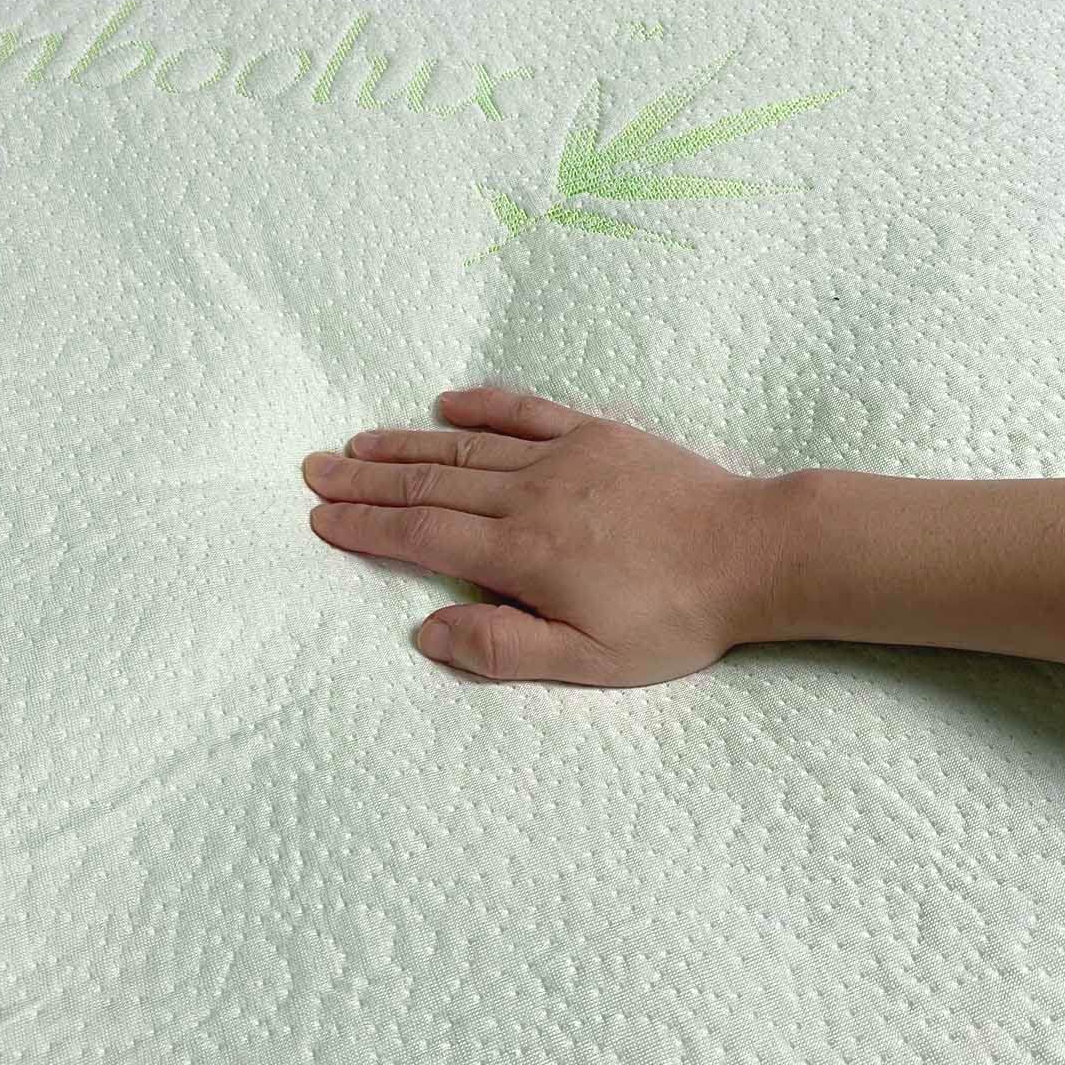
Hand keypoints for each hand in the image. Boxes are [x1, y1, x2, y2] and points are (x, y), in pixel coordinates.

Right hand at [302, 387, 795, 684]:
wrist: (752, 552)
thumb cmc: (673, 618)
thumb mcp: (590, 661)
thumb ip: (503, 647)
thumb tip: (425, 632)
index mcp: (521, 554)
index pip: (421, 537)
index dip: (364, 528)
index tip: (318, 517)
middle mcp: (529, 496)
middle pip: (429, 485)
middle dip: (365, 481)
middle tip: (313, 469)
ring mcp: (562, 457)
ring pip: (464, 448)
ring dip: (404, 445)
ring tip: (356, 443)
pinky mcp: (596, 434)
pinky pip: (526, 412)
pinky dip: (481, 407)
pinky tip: (445, 404)